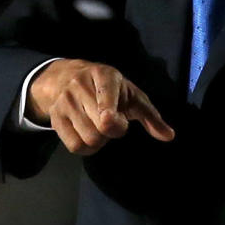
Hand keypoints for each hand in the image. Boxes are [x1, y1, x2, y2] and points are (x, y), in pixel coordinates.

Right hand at [27, 58, 174, 154]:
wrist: (66, 77)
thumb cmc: (110, 89)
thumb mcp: (132, 96)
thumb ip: (151, 116)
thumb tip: (169, 136)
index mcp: (104, 76)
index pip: (105, 95)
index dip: (107, 111)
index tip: (109, 120)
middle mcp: (80, 85)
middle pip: (101, 128)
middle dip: (112, 131)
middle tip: (112, 121)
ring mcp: (65, 101)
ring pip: (89, 139)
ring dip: (100, 140)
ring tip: (99, 125)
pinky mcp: (55, 117)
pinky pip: (74, 146)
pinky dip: (86, 148)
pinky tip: (88, 135)